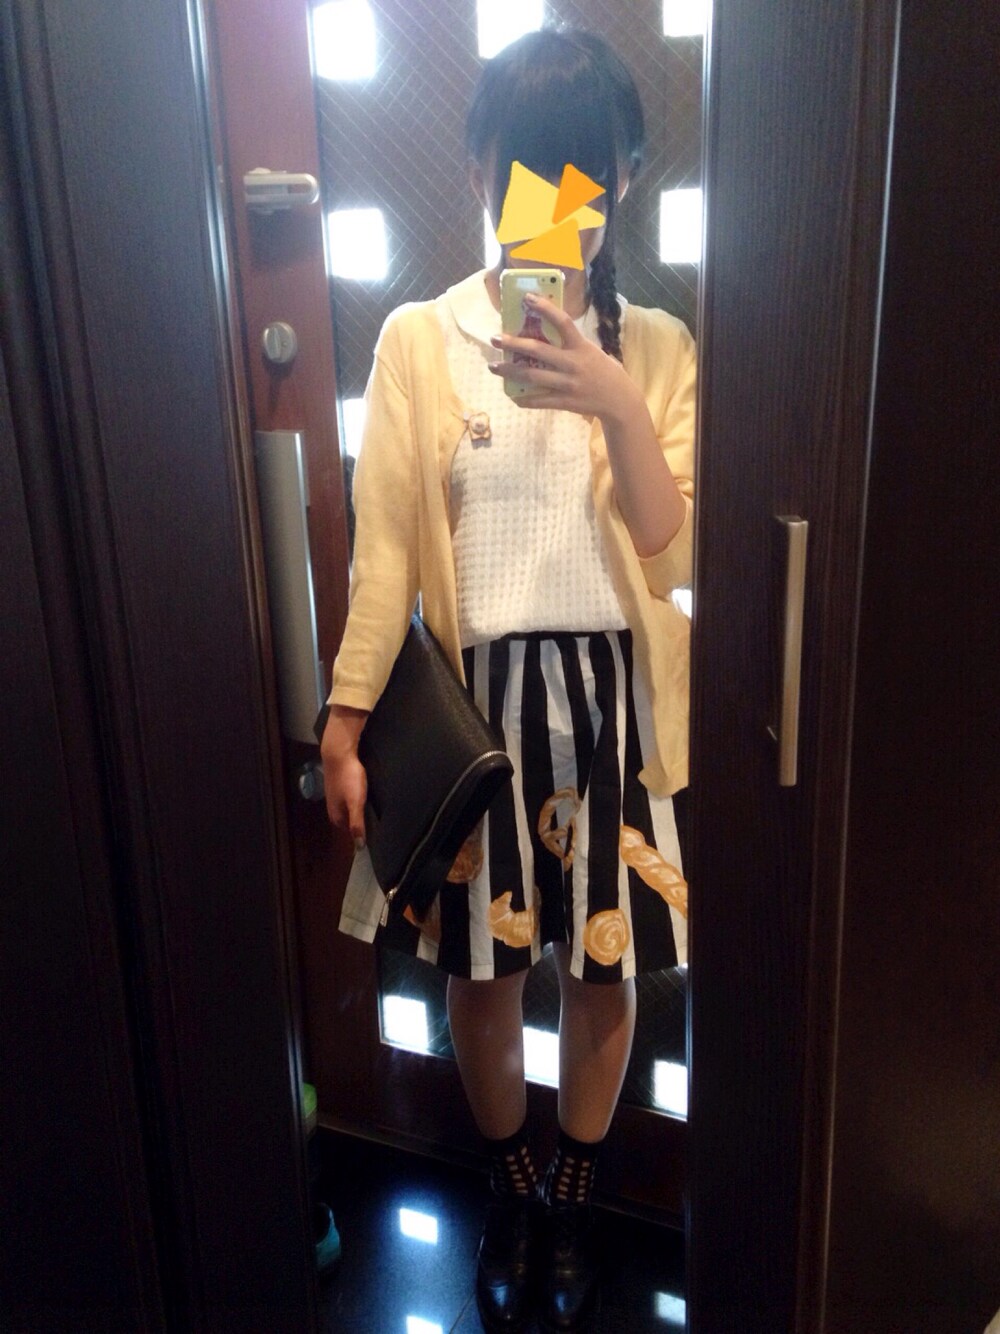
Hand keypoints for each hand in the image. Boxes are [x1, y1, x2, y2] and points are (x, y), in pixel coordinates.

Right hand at [320, 706, 368, 848]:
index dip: (360, 833)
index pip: (348, 831)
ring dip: (358, 808)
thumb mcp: (356, 803)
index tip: (374, 834)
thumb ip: (357, 824)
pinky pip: (348, 795)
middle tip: (377, 821)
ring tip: (373, 808)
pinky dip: (356, 797)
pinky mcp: (338, 783)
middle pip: (347, 819)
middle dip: (359, 821)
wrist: (339, 752)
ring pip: (348, 806)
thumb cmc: (348, 778)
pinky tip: (364, 793)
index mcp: (335, 814)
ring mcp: (334, 794)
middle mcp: (332, 806)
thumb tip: (359, 847)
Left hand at [487, 293, 645, 427]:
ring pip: (532, 376)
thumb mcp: (592, 351)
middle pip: (537, 350)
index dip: (544, 308)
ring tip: (494, 366)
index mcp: (580, 346)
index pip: (562, 322)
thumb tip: (545, 331)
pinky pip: (540, 401)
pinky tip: (513, 396)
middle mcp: (572, 364)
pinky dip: (525, 399)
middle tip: (494, 338)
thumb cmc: (604, 370)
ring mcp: (567, 384)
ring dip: (509, 371)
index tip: (526, 298)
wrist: (619, 400)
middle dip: (513, 344)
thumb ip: (571, 343)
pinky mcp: (565, 402)